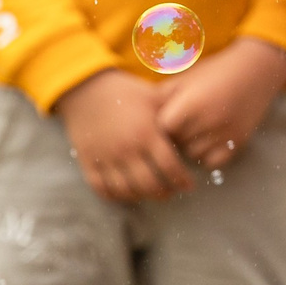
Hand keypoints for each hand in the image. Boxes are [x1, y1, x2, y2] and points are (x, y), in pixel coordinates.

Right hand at [55, 70, 193, 202]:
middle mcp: (126, 149)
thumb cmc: (125, 91)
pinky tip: (127, 193)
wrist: (85, 88)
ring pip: (126, 190)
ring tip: (152, 193)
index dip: (182, 180)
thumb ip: (175, 110)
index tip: (189, 185)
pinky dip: (116, 196)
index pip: (170, 166)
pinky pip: (102, 188)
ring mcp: (105, 158)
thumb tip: (200, 114)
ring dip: (142, 196)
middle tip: (172, 192)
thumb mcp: (154, 96)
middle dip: (165, 192)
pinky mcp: (87, 162)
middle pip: (150, 184)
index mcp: (146, 134)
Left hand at [155, 37, 285, 172]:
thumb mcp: (187, 78)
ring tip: (193, 131)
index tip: (162, 119)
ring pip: (193, 154)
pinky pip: (212, 161)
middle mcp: (209, 121)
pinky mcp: (238, 142)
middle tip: (178, 126)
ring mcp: (225, 134)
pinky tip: (207, 140)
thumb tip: (139, 116)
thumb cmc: (216, 71)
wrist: (257, 70)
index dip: (161, 124)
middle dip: (174, 136)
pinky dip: (207, 154)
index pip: (163, 128)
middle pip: (177, 143)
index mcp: (192, 103)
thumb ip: (163, 97)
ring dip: (189, 147)